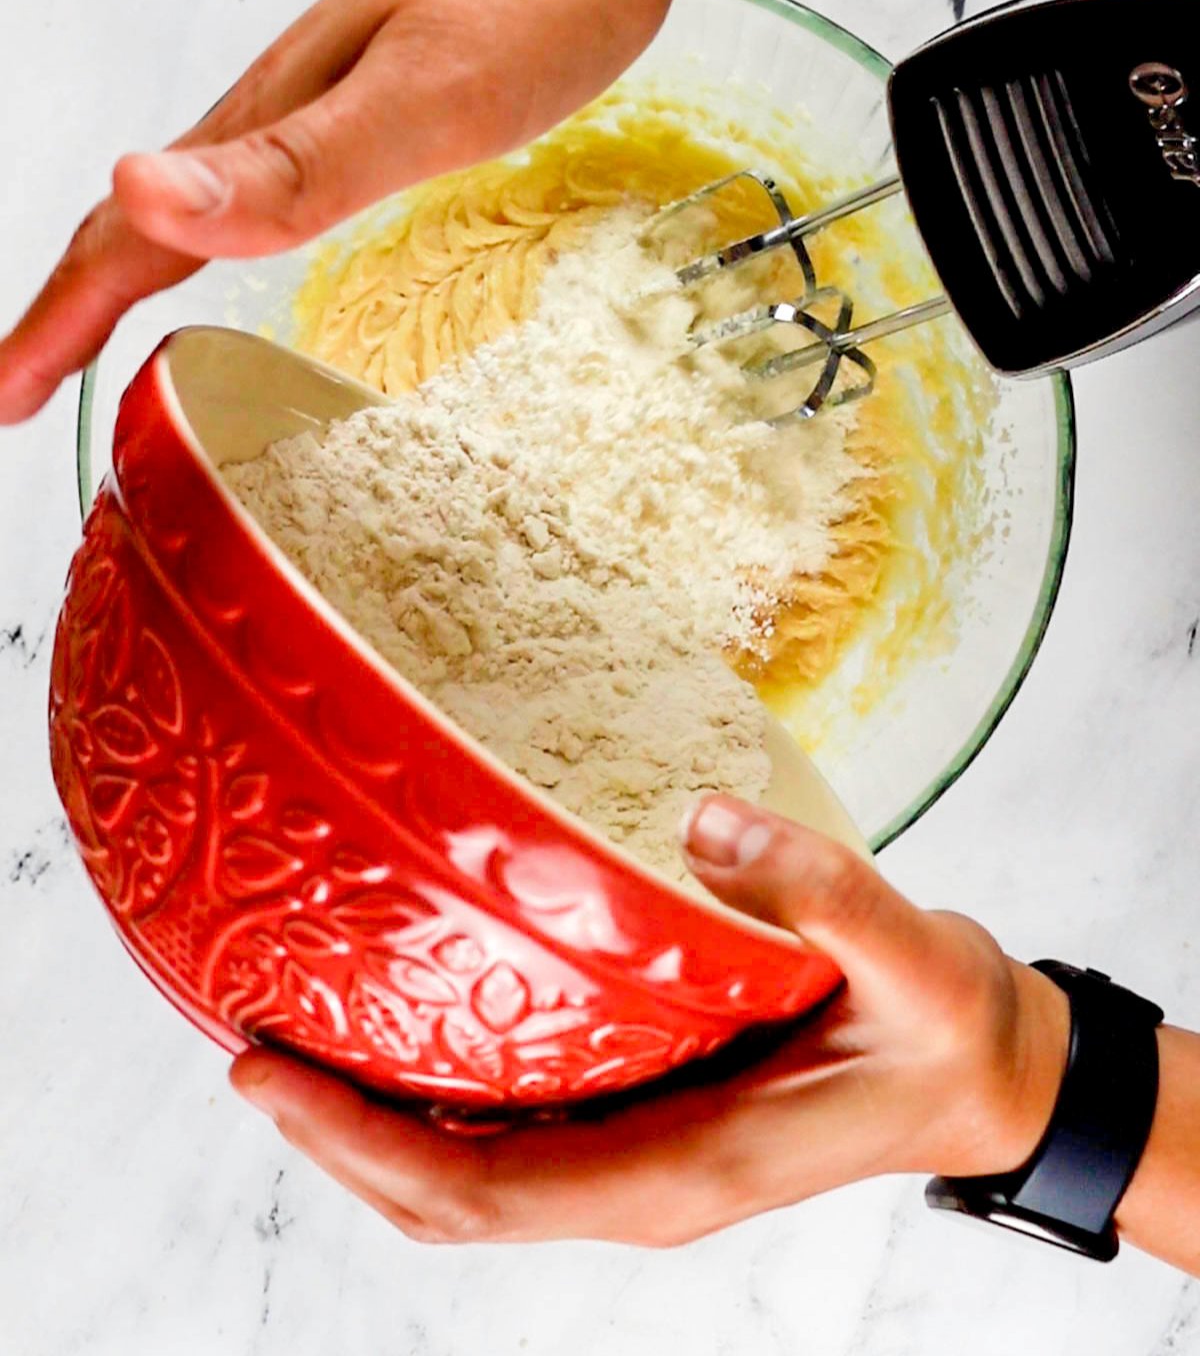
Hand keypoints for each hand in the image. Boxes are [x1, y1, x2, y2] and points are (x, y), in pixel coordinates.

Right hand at [0, 0, 683, 422]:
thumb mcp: (421, 94)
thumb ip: (291, 162)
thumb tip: (135, 190)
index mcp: (270, 113)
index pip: (132, 232)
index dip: (60, 320)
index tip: (5, 396)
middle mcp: (284, 101)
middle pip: (144, 211)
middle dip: (73, 301)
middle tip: (29, 381)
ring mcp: (333, 91)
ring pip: (202, 193)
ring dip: (137, 262)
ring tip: (108, 326)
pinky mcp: (389, 89)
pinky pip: (274, 174)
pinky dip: (229, 224)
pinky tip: (258, 237)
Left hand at [230, 795, 1069, 1245]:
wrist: (985, 1073)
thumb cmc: (940, 1028)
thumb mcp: (906, 957)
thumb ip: (818, 892)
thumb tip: (707, 822)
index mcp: (679, 1169)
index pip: (480, 1190)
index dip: (359, 1144)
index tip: (267, 1073)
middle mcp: (638, 1182)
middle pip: (445, 1201)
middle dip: (336, 1140)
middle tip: (247, 1047)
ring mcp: (638, 1158)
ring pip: (468, 1180)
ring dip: (374, 1129)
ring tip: (299, 1038)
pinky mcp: (647, 1121)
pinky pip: (513, 1137)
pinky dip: (437, 1107)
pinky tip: (414, 1024)